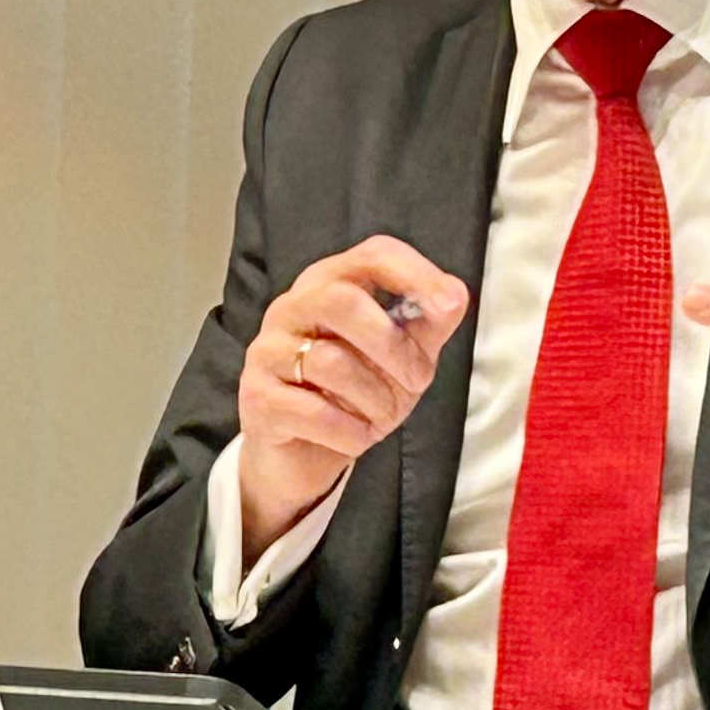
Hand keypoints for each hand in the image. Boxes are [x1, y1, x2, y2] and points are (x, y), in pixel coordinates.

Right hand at [238, 237, 471, 556]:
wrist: (303, 454)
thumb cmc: (353, 395)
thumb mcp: (403, 358)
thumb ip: (428, 324)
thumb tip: (454, 296)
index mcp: (331, 285)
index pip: (372, 255)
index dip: (415, 273)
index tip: (449, 305)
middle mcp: (292, 308)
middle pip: (341, 300)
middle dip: (392, 345)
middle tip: (418, 380)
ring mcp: (268, 351)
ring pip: (330, 362)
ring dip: (375, 400)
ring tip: (380, 417)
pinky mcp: (256, 397)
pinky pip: (312, 411)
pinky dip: (349, 432)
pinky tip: (353, 436)